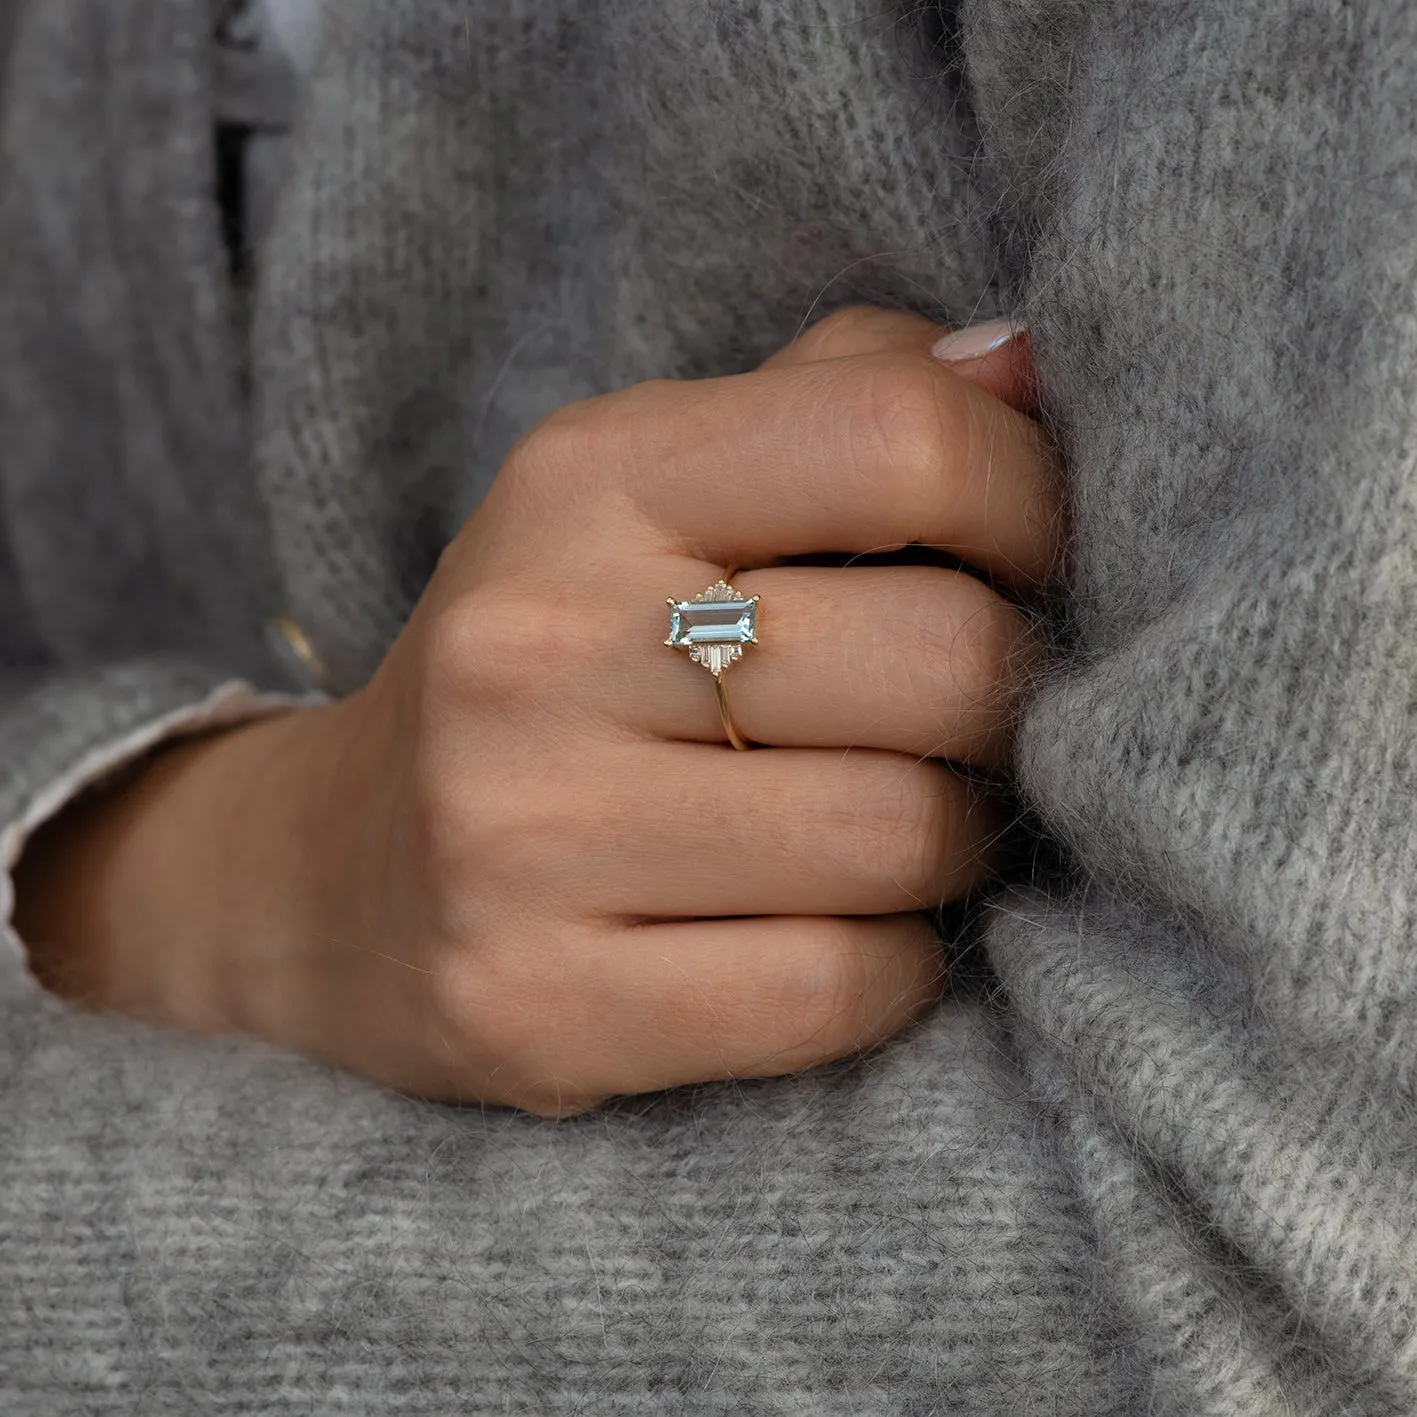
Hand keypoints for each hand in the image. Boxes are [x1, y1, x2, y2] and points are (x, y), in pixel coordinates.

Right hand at [15, 308, 1063, 1115]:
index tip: (1024, 568)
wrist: (335, 876)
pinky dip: (885, 971)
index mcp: (585, 480)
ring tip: (887, 828)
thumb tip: (1021, 366)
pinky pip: (835, 990)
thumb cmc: (553, 665)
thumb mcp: (648, 491)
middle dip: (1003, 706)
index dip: (1029, 507)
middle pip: (941, 660)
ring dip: (945, 846)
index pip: (900, 439)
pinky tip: (832, 936)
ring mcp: (519, 840)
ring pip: (902, 839)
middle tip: (957, 729)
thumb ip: (832, 404)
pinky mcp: (535, 1006)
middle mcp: (535, 647)